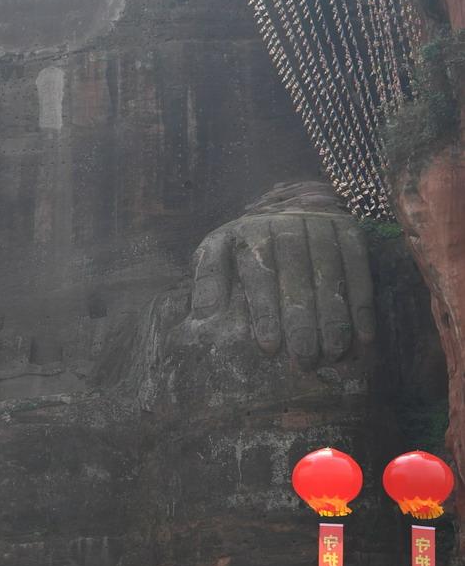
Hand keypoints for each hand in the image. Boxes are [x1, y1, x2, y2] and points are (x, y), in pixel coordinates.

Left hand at [190, 190, 375, 366]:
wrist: (283, 205)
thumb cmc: (244, 242)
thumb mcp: (217, 250)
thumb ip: (208, 279)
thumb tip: (203, 315)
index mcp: (252, 230)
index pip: (260, 273)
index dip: (265, 311)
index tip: (269, 347)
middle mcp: (289, 222)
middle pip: (297, 276)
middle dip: (301, 321)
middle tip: (304, 360)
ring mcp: (322, 223)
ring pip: (330, 273)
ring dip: (334, 317)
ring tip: (333, 353)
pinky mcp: (349, 229)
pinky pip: (359, 267)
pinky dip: (362, 304)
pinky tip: (362, 337)